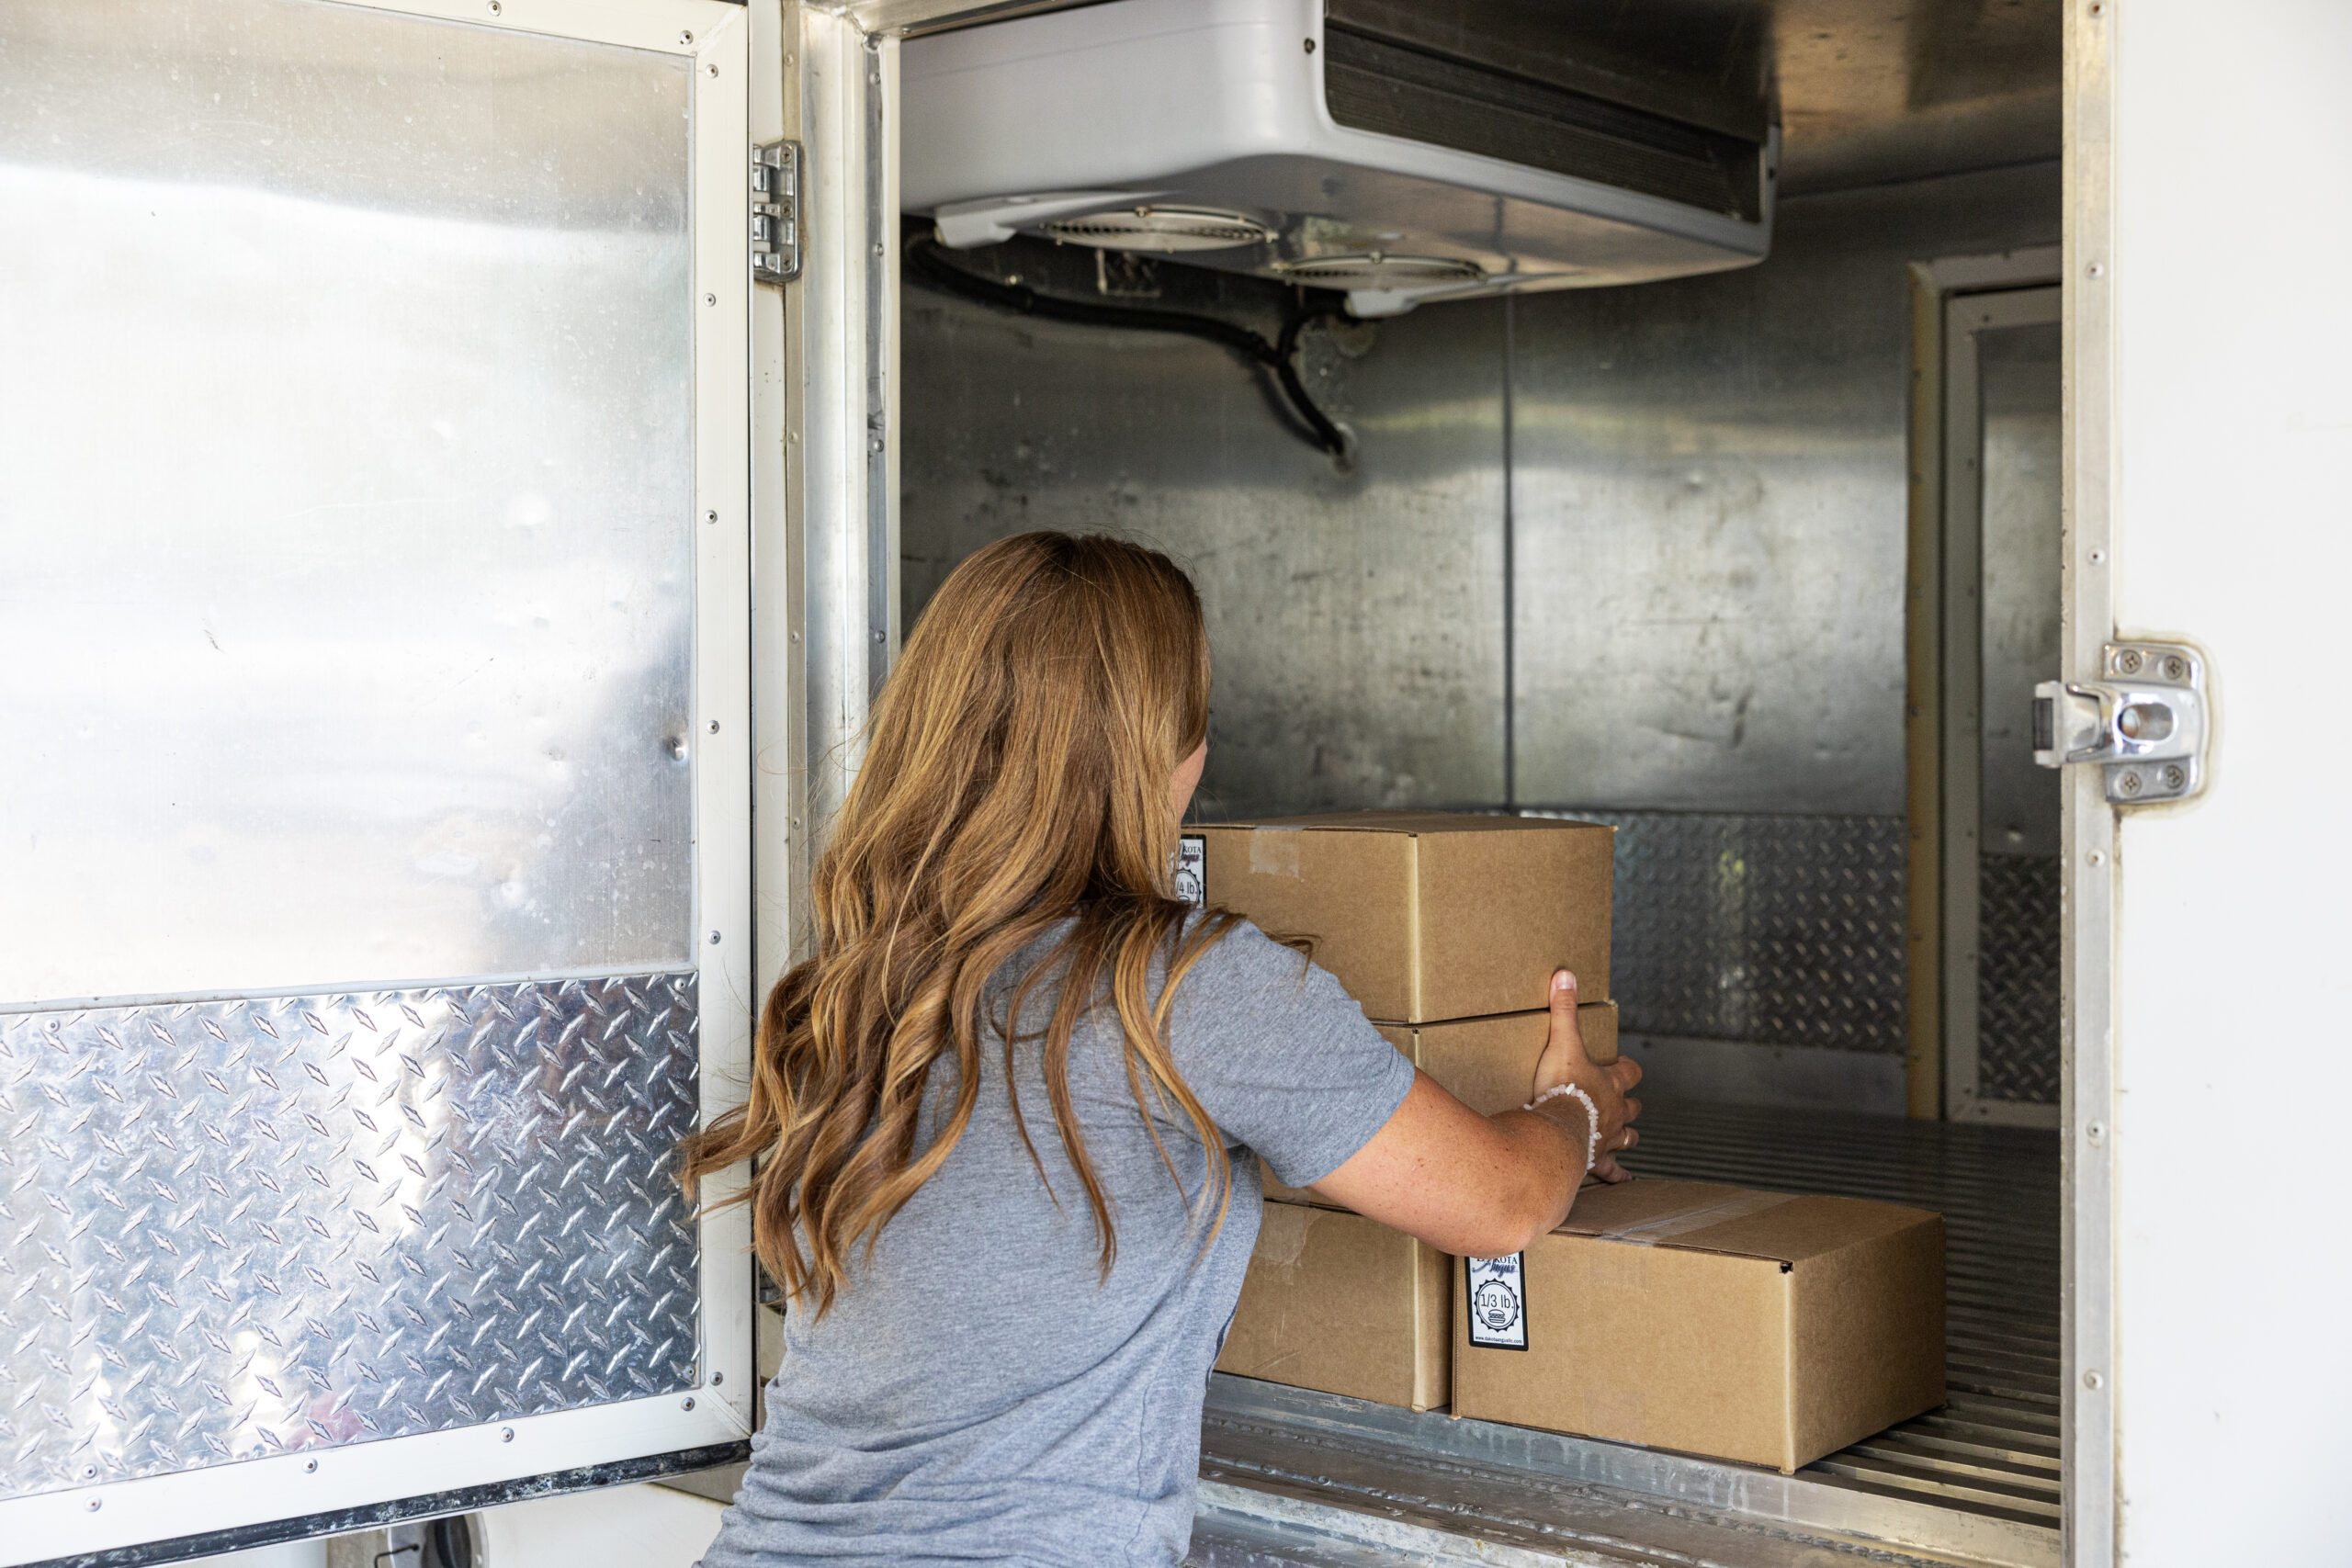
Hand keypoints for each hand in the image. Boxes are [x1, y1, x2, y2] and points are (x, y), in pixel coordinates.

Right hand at [1529, 969, 1642, 1182]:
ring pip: (1628, 1137)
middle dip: (1629, 1105)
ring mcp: (1606, 1137)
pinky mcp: (1594, 1159)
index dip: (1628, 1068)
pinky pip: (1611, 1169)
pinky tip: (1622, 1180)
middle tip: (1618, 1102)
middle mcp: (1615, 1111)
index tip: (1620, 1065)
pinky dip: (1617, 1174)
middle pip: (1633, 1108)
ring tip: (1623, 1136)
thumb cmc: (1561, 1088)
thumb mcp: (1562, 1042)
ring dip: (1626, 1135)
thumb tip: (1565, 975)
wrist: (1557, 1130)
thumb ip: (1563, 1010)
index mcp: (1610, 1083)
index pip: (1631, 1072)